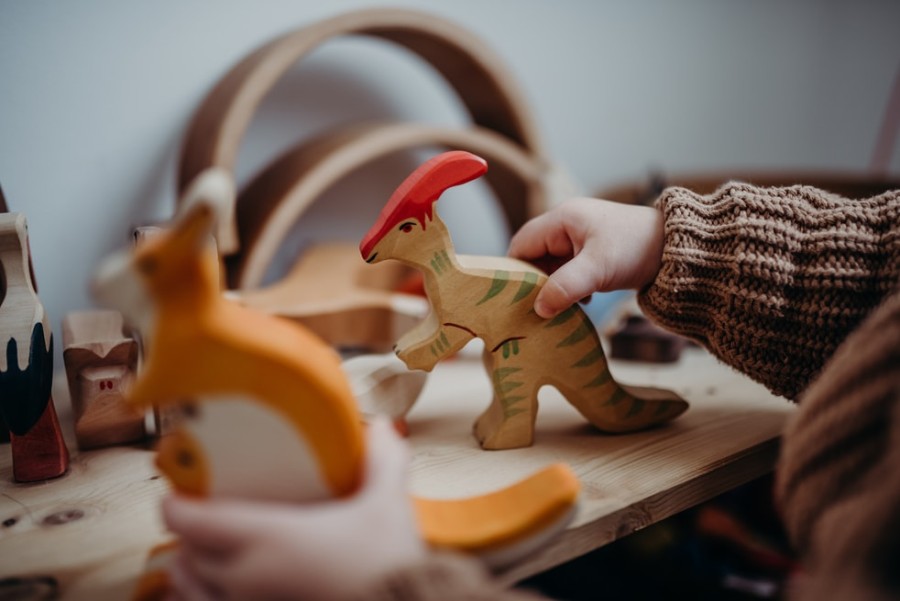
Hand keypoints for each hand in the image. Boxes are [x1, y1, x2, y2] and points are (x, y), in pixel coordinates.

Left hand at [161, 418, 425, 600]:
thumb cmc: (386, 566)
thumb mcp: (386, 507)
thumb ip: (383, 463)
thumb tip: (384, 426)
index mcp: (267, 539)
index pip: (190, 521)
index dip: (175, 504)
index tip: (178, 490)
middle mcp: (245, 578)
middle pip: (186, 553)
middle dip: (187, 534)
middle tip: (201, 515)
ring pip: (191, 591)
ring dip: (190, 570)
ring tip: (202, 555)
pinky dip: (206, 598)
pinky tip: (226, 590)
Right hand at [508, 198, 663, 317]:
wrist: (679, 250)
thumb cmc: (638, 249)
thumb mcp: (599, 269)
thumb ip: (565, 287)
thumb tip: (538, 308)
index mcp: (562, 219)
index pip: (522, 244)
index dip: (514, 270)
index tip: (512, 298)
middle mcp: (567, 226)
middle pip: (534, 256)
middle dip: (534, 283)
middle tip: (533, 309)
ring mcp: (580, 240)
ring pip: (551, 267)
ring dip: (552, 288)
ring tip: (557, 309)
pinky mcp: (593, 255)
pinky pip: (568, 272)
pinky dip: (568, 289)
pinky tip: (580, 303)